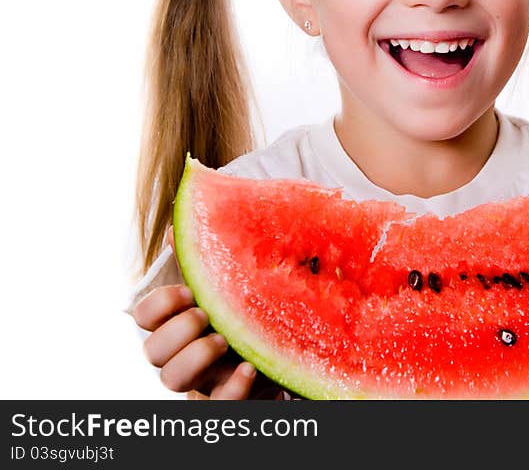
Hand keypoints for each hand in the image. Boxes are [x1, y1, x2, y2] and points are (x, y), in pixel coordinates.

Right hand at [131, 227, 286, 399]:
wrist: (284, 344)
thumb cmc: (247, 308)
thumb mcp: (227, 280)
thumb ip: (200, 256)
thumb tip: (177, 222)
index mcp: (180, 320)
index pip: (143, 316)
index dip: (159, 304)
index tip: (188, 291)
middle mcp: (183, 351)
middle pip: (152, 351)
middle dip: (177, 330)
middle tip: (206, 314)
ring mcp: (203, 377)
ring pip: (172, 380)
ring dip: (195, 358)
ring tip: (225, 340)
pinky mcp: (228, 396)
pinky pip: (217, 404)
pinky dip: (231, 388)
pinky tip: (250, 367)